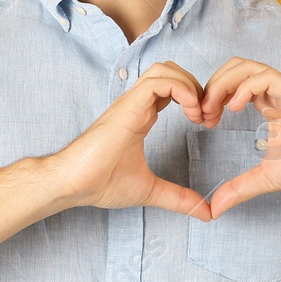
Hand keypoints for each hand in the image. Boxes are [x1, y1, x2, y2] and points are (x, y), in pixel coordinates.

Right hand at [47, 61, 212, 221]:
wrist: (74, 183)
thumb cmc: (101, 182)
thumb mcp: (151, 190)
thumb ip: (178, 198)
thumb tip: (206, 212)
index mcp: (141, 116)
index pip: (171, 88)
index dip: (194, 98)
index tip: (205, 123)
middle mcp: (137, 104)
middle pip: (171, 70)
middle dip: (196, 87)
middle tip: (206, 116)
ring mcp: (131, 102)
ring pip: (165, 69)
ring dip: (189, 85)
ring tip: (198, 113)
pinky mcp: (128, 105)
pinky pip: (158, 81)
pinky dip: (181, 89)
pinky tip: (190, 112)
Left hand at [193, 57, 280, 218]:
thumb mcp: (266, 177)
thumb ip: (240, 188)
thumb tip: (215, 207)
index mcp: (269, 105)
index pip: (233, 84)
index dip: (213, 97)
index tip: (202, 120)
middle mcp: (275, 93)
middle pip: (235, 68)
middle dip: (212, 85)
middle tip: (201, 113)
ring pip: (247, 66)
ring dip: (223, 83)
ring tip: (213, 108)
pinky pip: (265, 77)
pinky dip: (244, 87)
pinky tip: (234, 108)